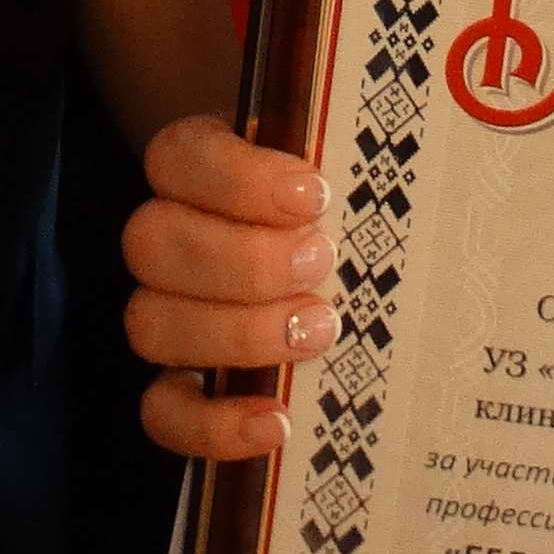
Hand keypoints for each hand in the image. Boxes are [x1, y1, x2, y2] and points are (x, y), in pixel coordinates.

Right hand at [123, 114, 335, 465]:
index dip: (237, 179)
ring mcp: (167, 312)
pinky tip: (276, 421)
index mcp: (198, 163)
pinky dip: (212, 426)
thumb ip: (347, 144)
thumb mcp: (344, 157)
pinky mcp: (182, 386)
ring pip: (150, 323)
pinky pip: (163, 413)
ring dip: (237, 333)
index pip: (177, 157)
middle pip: (151, 242)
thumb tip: (403, 127)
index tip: (314, 194)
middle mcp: (168, 234)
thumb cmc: (348, 201)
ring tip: (319, 328)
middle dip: (243, 261)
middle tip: (323, 263)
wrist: (350, 259)